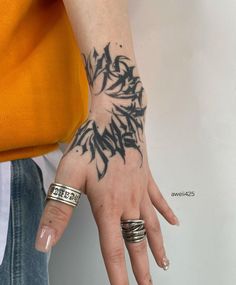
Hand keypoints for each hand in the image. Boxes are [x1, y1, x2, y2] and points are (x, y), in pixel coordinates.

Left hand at [35, 116, 178, 284]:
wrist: (117, 120)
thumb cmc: (93, 145)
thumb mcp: (69, 176)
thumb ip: (58, 210)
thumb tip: (45, 242)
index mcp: (108, 206)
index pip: (113, 249)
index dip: (118, 274)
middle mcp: (128, 203)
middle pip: (137, 241)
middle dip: (142, 268)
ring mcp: (141, 191)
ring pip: (151, 225)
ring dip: (157, 246)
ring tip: (164, 263)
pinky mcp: (147, 178)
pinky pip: (159, 200)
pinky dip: (167, 213)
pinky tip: (174, 222)